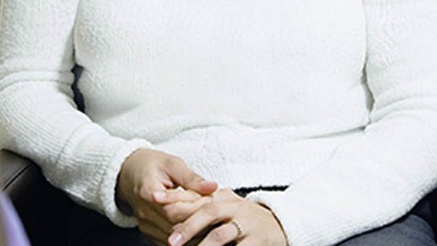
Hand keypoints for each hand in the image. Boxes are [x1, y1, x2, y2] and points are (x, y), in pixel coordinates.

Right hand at [116, 148, 217, 243]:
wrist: (129, 173)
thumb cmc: (152, 166)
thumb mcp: (172, 164)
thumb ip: (191, 178)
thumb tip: (212, 187)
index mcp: (147, 193)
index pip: (174, 210)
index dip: (195, 207)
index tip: (212, 199)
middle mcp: (143, 213)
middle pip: (175, 227)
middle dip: (199, 221)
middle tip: (216, 211)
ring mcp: (145, 226)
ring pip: (175, 239)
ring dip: (195, 232)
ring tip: (211, 219)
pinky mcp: (149, 233)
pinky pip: (169, 242)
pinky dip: (186, 238)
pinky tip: (199, 228)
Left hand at [161, 189, 287, 245]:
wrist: (282, 224)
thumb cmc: (245, 217)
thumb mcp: (226, 205)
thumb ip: (202, 202)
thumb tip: (167, 203)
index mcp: (224, 197)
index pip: (196, 195)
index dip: (175, 197)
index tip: (154, 198)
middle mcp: (236, 208)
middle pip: (208, 212)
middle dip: (188, 227)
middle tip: (170, 241)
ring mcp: (248, 225)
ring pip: (221, 235)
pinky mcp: (258, 242)